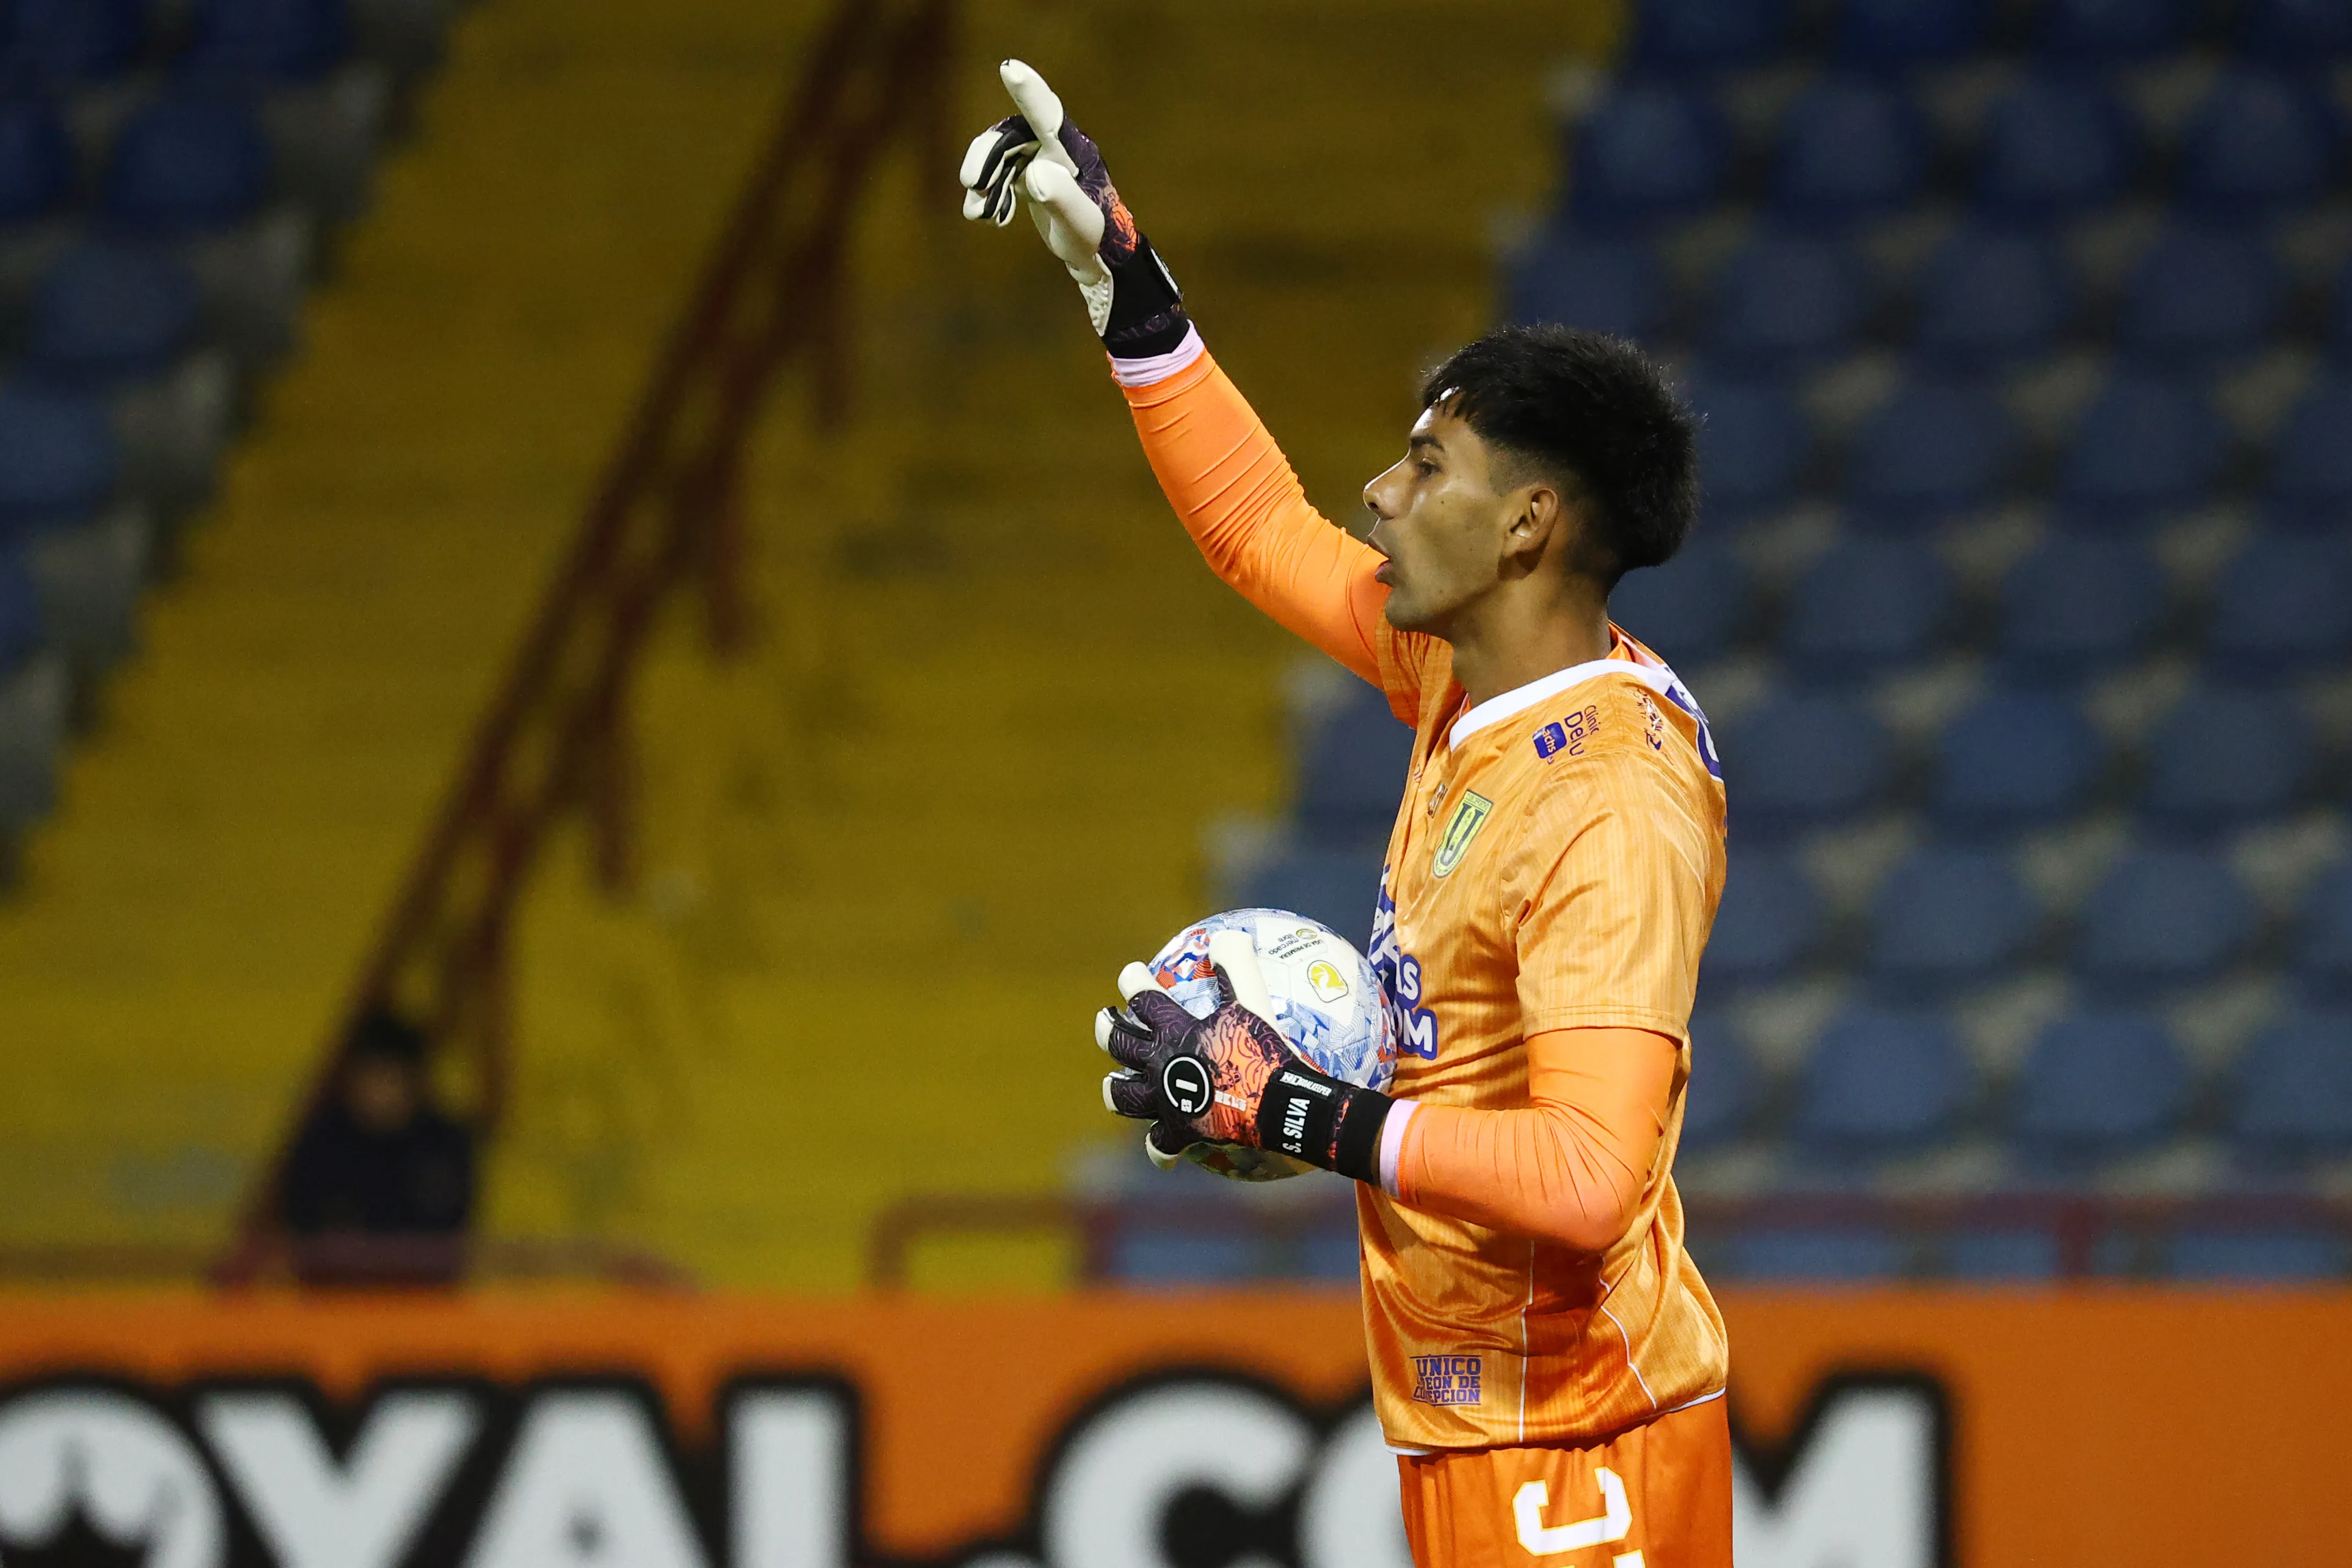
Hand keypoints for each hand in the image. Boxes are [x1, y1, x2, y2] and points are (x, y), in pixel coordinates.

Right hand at [958, 60, 1188, 353]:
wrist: (1100, 259)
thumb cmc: (1097, 239)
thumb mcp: (1081, 223)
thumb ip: (1062, 198)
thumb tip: (1034, 173)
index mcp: (1073, 153)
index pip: (1049, 116)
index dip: (1030, 92)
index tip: (1010, 68)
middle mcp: (1056, 151)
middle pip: (1010, 136)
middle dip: (986, 156)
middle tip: (971, 183)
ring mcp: (1042, 162)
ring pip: (999, 155)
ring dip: (983, 179)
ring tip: (976, 212)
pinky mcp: (1031, 178)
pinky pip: (999, 174)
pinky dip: (986, 193)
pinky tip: (984, 217)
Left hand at [1097, 931, 1392, 1179]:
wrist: (1277, 1104)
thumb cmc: (1264, 1048)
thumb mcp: (1254, 998)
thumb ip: (1237, 963)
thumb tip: (1229, 933)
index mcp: (1174, 1030)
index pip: (1144, 999)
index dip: (1133, 982)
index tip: (1130, 974)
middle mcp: (1160, 1065)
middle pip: (1119, 1043)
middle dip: (1107, 1028)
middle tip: (1103, 1019)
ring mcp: (1166, 1100)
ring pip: (1125, 1096)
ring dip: (1116, 1089)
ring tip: (1112, 1085)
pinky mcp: (1180, 1132)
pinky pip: (1161, 1145)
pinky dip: (1160, 1150)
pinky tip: (1160, 1156)